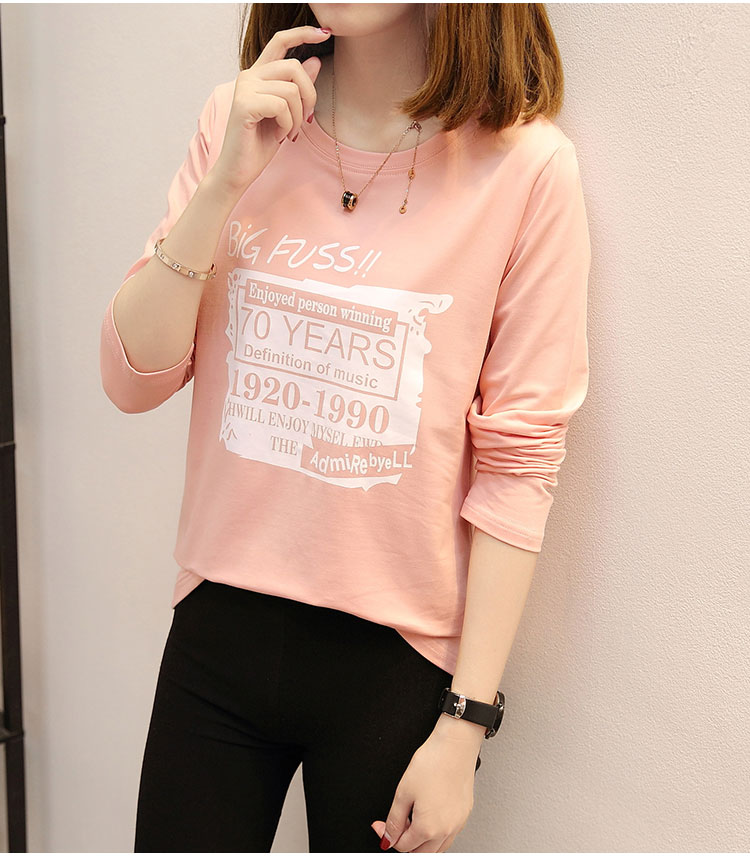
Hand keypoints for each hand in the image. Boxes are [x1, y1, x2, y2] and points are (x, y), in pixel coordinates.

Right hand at [210, 24, 330, 197]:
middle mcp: (249, 76)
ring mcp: (245, 88)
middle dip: (310, 95)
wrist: (239, 171)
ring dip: (298, 117)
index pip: (280, 42)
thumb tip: (315, 60)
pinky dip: (288, 124)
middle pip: (295, 67)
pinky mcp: (244, 103)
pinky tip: (280, 136)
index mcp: (258, 76)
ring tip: (288, 132)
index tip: (325, 34)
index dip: (303, 33)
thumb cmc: (259, 145)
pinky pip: (282, 106)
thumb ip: (298, 88)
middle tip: (306, 120)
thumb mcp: (287, 114)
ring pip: (292, 89)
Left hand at [370, 724, 480, 852]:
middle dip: (404, 844)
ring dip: (421, 843)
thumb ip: (393, 820)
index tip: (380, 825)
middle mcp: (445, 831)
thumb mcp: (403, 792)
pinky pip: (448, 837)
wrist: (455, 746)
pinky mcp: (464, 815)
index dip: (387, 836)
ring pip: (436, 849)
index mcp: (428, 828)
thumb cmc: (432, 763)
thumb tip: (387, 837)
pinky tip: (427, 819)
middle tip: (395, 825)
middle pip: (420, 854)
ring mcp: (457, 824)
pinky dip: (435, 835)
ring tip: (410, 821)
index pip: (403, 846)